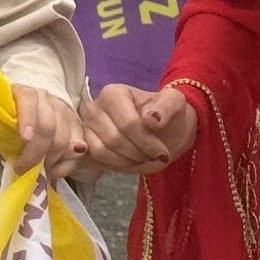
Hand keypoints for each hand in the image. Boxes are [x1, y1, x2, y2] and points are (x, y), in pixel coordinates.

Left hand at [11, 86, 84, 180]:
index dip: (28, 119)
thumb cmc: (8, 122)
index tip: (24, 139)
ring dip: (49, 162)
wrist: (29, 113)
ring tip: (36, 171)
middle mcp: (48, 100)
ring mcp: (65, 113)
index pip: (28, 101)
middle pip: (49, 127)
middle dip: (36, 154)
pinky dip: (63, 166)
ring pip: (64, 142)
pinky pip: (76, 152)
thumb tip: (8, 159)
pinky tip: (51, 170)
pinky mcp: (78, 128)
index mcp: (24, 93)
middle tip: (23, 169)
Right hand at [81, 83, 199, 173]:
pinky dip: (116, 166)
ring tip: (144, 157)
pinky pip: (94, 162)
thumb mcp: (175, 104)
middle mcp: (93, 108)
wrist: (161, 132)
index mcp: (113, 93)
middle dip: (139, 154)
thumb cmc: (166, 115)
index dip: (147, 142)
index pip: (128, 123)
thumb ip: (166, 107)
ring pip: (102, 152)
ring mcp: (85, 128)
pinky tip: (131, 162)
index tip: (163, 153)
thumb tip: (151, 118)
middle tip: (155, 157)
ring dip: (128, 161)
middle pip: (114, 139)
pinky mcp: (84, 147)